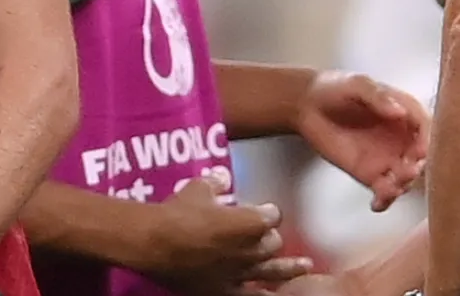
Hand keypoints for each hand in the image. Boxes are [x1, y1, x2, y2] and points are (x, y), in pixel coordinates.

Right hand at [138, 174, 312, 293]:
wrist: (154, 242)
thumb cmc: (176, 212)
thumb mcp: (195, 189)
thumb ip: (214, 183)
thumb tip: (222, 176)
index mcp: (249, 221)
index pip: (271, 215)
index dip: (268, 211)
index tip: (265, 209)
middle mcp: (252, 249)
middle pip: (274, 242)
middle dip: (270, 236)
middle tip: (263, 232)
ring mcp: (241, 272)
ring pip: (272, 269)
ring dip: (289, 267)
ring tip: (305, 266)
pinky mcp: (225, 290)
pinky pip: (252, 295)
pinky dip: (265, 294)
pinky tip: (276, 295)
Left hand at [295, 71, 428, 209]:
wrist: (306, 104)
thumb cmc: (334, 89)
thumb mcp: (356, 84)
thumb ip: (377, 97)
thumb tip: (399, 112)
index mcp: (407, 114)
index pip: (427, 131)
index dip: (426, 142)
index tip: (419, 151)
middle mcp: (403, 140)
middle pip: (420, 160)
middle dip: (416, 168)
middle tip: (405, 171)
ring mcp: (389, 158)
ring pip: (405, 178)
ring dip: (402, 186)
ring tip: (389, 188)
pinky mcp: (371, 173)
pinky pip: (385, 191)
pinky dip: (385, 200)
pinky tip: (377, 204)